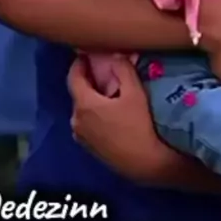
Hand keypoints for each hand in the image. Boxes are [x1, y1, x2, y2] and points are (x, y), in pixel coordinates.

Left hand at [68, 55, 165, 181]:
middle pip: (78, 94)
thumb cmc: (140, 126)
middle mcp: (76, 120)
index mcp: (83, 105)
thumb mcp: (135, 93)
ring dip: (91, 100)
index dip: (79, 64)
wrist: (148, 165)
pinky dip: (94, 115)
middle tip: (103, 73)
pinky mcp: (89, 149)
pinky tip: (110, 115)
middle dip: (88, 82)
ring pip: (82, 110)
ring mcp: (81, 137)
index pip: (73, 77)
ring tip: (108, 94)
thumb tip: (115, 55)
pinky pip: (87, 124)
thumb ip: (123, 69)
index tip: (86, 55)